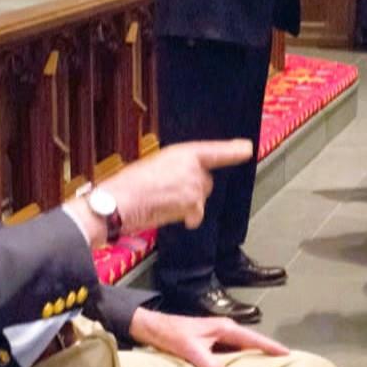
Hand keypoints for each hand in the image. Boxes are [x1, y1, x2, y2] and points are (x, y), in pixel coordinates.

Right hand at [100, 140, 253, 232]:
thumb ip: (176, 169)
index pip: (214, 151)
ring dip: (187, 204)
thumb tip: (181, 181)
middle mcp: (192, 167)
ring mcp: (194, 186)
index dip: (232, 151)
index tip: (246, 149)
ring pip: (200, 200)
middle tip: (169, 192)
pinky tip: (166, 212)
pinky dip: (186, 217)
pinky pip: (196, 215)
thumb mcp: (154, 166)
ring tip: (162, 202)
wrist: (120, 202)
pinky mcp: (192, 204)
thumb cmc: (129, 185)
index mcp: (182, 152)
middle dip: (193, 190)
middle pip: (206, 183)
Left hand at [130, 310, 288, 366]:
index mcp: (225, 328)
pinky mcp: (211, 343)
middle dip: (267, 352)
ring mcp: (218, 336)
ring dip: (253, 357)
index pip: (254, 338)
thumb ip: (209, 364)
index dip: (271, 346)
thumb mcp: (191, 350)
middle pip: (251, 343)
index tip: (288, 354)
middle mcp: (225, 330)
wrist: (153, 328)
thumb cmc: (172, 335)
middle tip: (285, 365)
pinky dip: (240, 361)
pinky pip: (231, 353)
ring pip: (241, 348)